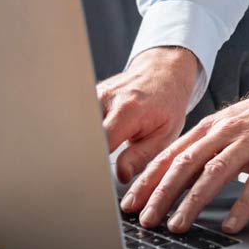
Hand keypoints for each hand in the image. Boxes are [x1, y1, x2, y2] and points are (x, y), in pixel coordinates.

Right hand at [97, 47, 200, 183]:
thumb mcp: (164, 135)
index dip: (98, 162)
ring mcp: (96, 94)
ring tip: (107, 144)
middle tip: (102, 164)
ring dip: (90, 141)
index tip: (100, 175)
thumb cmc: (167, 104)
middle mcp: (106, 99)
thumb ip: (141, 156)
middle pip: (85, 136)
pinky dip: (90, 130)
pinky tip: (103, 132)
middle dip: (90, 154)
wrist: (164, 73)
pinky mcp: (90, 94)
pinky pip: (84, 119)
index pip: (101, 143)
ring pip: (81, 128)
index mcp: (128, 110)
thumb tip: (121, 174)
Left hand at [120, 68, 248, 233]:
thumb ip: (207, 147)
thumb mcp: (231, 125)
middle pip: (185, 164)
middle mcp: (225, 132)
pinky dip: (241, 206)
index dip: (148, 179)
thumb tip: (177, 174)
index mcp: (211, 127)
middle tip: (145, 219)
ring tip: (177, 225)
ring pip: (214, 173)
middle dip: (161, 194)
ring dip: (192, 202)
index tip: (130, 201)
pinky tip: (230, 225)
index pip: (171, 154)